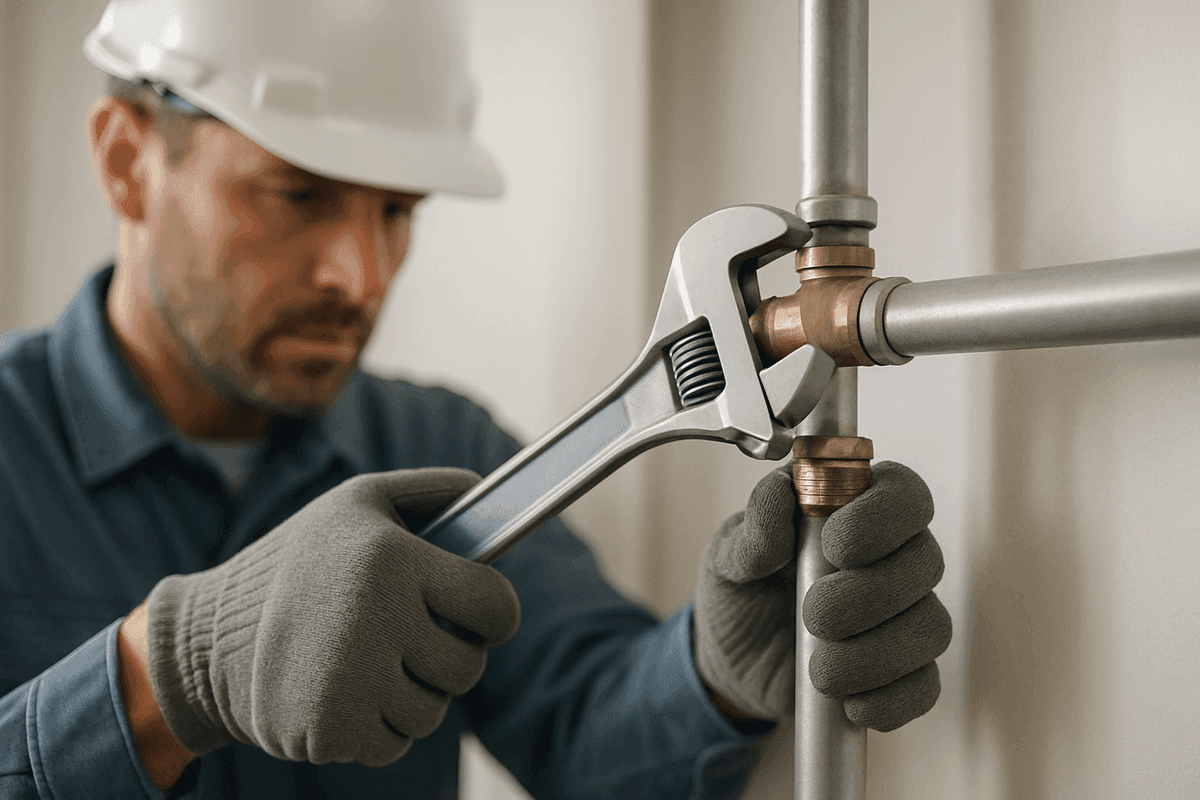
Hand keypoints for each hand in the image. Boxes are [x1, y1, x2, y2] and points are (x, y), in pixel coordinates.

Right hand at [144, 468, 520, 765]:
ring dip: (410, 694)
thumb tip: (489, 492)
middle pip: (469, 666)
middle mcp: (378, 619)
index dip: (493, 614)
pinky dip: (375, 727)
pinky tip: (341, 692)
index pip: (497, 607)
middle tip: (407, 637)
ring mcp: (354, 680)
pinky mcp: (331, 730)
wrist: (204, 638)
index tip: (477, 614)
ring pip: (433, 711)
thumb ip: (431, 492)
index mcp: (394, 559)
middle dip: (449, 656)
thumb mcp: (357, 501)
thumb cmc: (297, 561)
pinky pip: (394, 744)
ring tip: (363, 661)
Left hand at [693, 461, 950, 730]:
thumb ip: (753, 529)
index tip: (835, 546)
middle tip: (815, 615)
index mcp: (853, 512)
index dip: (883, 516)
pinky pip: (925, 685)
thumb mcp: (728, 556)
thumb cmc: (739, 591)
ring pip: (931, 626)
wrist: (732, 662)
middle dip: (870, 594)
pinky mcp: (904, 671)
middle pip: (925, 561)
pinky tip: (850, 703)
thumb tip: (781, 493)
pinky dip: (890, 698)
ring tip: (820, 670)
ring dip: (876, 653)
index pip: (903, 492)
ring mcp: (904, 616)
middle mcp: (891, 558)